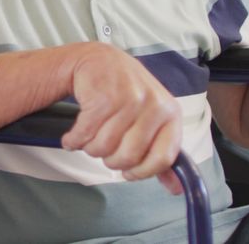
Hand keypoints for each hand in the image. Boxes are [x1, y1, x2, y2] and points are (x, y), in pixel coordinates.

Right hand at [61, 46, 183, 194]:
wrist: (98, 60)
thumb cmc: (126, 93)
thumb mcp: (152, 118)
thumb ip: (161, 152)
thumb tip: (175, 189)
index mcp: (170, 113)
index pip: (163, 158)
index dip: (142, 172)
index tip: (129, 172)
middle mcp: (153, 104)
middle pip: (129, 157)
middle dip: (110, 161)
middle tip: (104, 150)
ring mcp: (128, 99)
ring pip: (104, 147)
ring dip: (90, 149)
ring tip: (89, 137)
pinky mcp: (102, 96)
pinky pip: (85, 134)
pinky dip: (74, 140)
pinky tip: (73, 135)